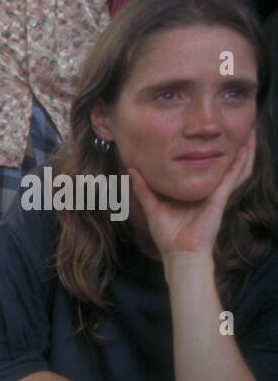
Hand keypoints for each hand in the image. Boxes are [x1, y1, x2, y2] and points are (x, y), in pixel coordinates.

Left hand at [131, 128, 255, 260]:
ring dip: (244, 150)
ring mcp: (217, 194)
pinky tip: (245, 149)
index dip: (210, 152)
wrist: (180, 253)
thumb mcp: (153, 206)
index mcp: (195, 192)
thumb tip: (132, 169)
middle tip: (235, 127)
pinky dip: (240, 163)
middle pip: (225, 165)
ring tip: (249, 132)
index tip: (208, 134)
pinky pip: (232, 178)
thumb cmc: (169, 235)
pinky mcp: (220, 198)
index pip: (205, 168)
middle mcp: (209, 191)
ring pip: (235, 168)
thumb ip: (144, 188)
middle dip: (233, 147)